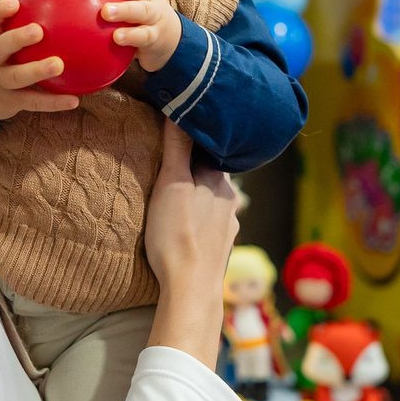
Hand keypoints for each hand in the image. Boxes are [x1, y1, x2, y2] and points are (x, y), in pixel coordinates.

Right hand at [0, 0, 78, 134]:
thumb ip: (21, 21)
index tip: (15, 3)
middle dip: (16, 38)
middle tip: (38, 31)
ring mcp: (0, 82)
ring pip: (15, 76)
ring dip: (36, 70)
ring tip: (58, 64)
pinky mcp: (11, 101)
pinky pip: (33, 101)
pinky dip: (53, 102)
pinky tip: (74, 100)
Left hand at [88, 0, 181, 72]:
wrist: (170, 41)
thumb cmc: (137, 23)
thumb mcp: (124, 10)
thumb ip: (101, 4)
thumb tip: (65, 2)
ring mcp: (154, 17)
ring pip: (141, 10)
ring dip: (124, 10)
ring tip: (105, 12)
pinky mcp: (156, 36)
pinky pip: (144, 36)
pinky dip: (131, 36)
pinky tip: (117, 38)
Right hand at [144, 121, 238, 367]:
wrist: (191, 290)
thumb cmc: (177, 235)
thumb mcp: (172, 184)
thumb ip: (177, 148)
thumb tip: (182, 111)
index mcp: (219, 181)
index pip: (208, 149)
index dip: (192, 141)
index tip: (175, 134)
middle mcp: (230, 201)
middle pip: (210, 175)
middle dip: (193, 170)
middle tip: (169, 166)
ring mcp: (227, 226)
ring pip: (211, 201)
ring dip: (196, 197)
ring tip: (174, 198)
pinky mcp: (220, 248)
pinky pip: (209, 225)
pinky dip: (198, 220)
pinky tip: (185, 227)